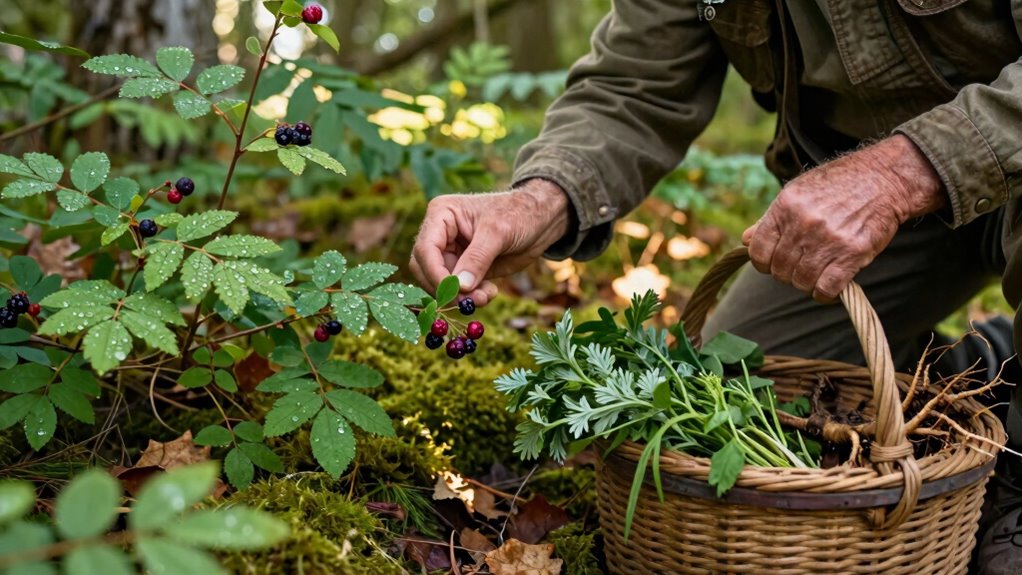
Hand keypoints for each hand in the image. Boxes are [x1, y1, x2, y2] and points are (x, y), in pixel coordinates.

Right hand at [410, 179, 571, 305]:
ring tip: (486, 296)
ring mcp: (451, 252)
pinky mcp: (463, 268)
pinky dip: (470, 296)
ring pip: (440, 283)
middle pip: (425, 269)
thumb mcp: (498, 233)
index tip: (454, 293)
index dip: (435, 274)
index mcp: (441, 215)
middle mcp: (440, 234)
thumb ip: (477, 259)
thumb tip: (459, 287)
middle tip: (471, 301)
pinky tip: (490, 292)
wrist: (540, 220)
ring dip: (460, 296)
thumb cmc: (519, 214)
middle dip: (447, 289)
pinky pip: (456, 289)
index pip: (425, 249)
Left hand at [742, 135, 944, 301]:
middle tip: (802, 267)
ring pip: (801, 282)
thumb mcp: (798, 191)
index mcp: (785, 206)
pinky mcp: (852, 253)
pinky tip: (830, 288)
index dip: (763, 262)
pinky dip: (825, 295)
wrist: (884, 178)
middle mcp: (803, 223)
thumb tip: (745, 240)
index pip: (757, 250)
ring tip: (817, 274)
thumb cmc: (839, 184)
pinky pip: (826, 289)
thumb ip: (771, 218)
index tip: (774, 263)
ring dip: (806, 284)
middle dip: (787, 274)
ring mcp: (827, 239)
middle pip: (779, 270)